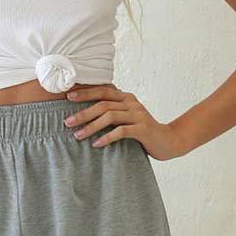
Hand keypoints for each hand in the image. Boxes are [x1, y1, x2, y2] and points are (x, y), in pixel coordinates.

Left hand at [64, 84, 189, 160]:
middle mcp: (131, 103)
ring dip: (92, 126)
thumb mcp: (126, 120)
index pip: (103, 90)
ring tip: (78, 136)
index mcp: (126, 98)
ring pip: (110, 116)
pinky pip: (121, 131)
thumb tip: (85, 118)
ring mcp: (138, 115)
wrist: (168, 142)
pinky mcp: (142, 129)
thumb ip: (112, 115)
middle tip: (68, 122)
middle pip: (103, 103)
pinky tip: (97, 144)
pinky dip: (107, 137)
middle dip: (83, 113)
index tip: (68, 97)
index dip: (85, 93)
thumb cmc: (142, 133)